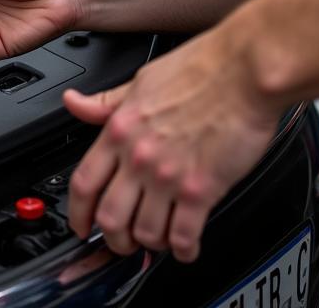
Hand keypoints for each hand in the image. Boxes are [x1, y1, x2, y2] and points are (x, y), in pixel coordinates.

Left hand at [63, 21, 280, 262]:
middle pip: (110, 218)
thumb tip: (74, 102)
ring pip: (146, 233)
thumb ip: (107, 102)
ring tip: (159, 238)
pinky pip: (184, 237)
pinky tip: (187, 245)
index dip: (78, 213)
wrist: (244, 70)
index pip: (84, 183)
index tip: (81, 224)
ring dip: (151, 244)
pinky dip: (184, 250)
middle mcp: (139, 156)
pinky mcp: (201, 190)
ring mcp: (169, 176)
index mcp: (120, 129)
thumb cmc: (201, 69)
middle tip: (123, 241)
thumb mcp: (141, 80)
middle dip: (114, 239)